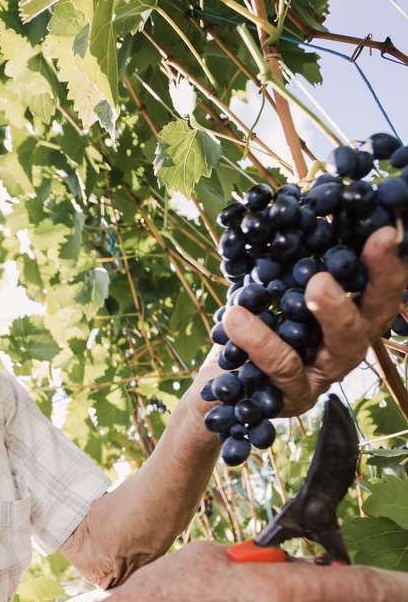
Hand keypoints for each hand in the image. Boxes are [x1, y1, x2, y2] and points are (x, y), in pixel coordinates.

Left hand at [219, 226, 407, 415]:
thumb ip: (282, 258)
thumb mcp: (262, 289)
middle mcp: (343, 348)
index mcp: (344, 317)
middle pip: (375, 317)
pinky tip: (235, 316)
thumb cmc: (242, 331)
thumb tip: (292, 201)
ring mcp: (321, 377)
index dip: (389, 261)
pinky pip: (281, 368)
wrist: (212, 386)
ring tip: (312, 282)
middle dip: (379, 281)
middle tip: (366, 249)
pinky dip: (259, 340)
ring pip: (339, 346)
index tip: (386, 226)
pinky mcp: (291, 399)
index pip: (378, 287)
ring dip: (326, 311)